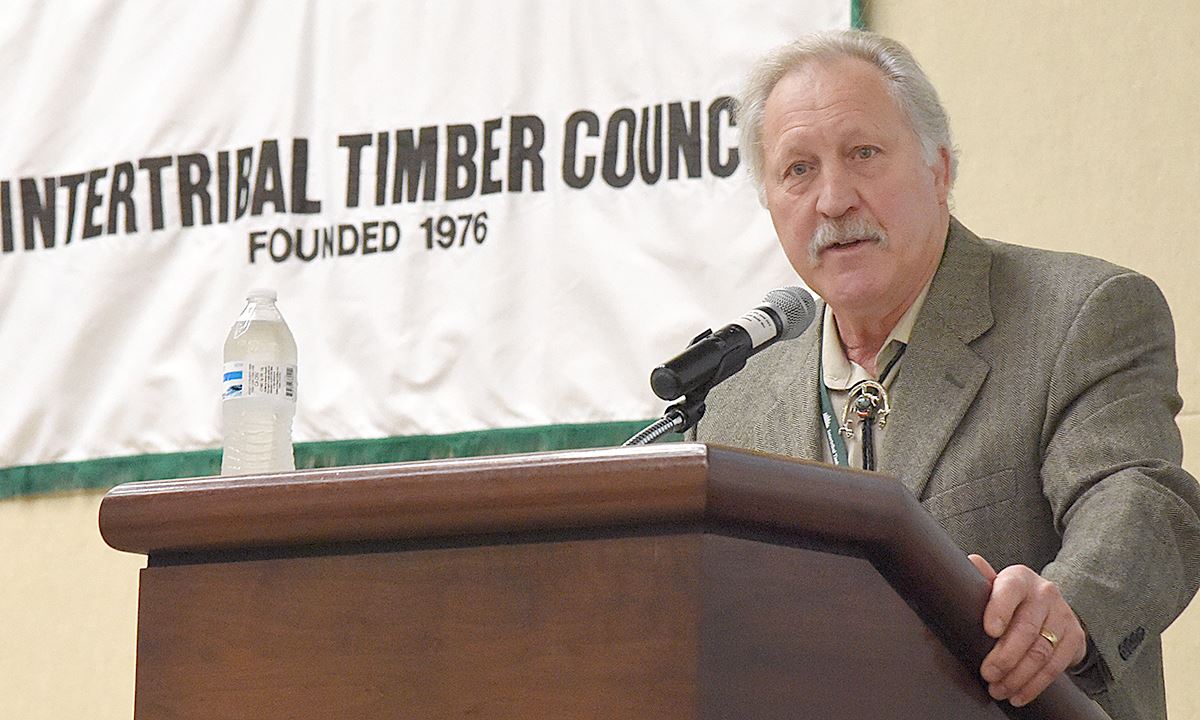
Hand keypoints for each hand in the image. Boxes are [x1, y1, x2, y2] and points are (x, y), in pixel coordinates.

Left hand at [968, 554, 1086, 706]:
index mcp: (1019, 578)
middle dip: (1005, 656)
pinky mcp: (1075, 637)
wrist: (1047, 607)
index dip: (999, 609)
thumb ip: (978, 581)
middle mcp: (1044, 593)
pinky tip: (1019, 694)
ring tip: (998, 689)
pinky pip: (1055, 667)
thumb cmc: (1009, 599)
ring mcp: (1063, 615)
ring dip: (1018, 676)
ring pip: (1041, 652)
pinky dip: (1035, 685)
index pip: (1009, 590)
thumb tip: (968, 563)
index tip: (988, 631)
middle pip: (1026, 629)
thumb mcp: (993, 587)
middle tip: (987, 674)